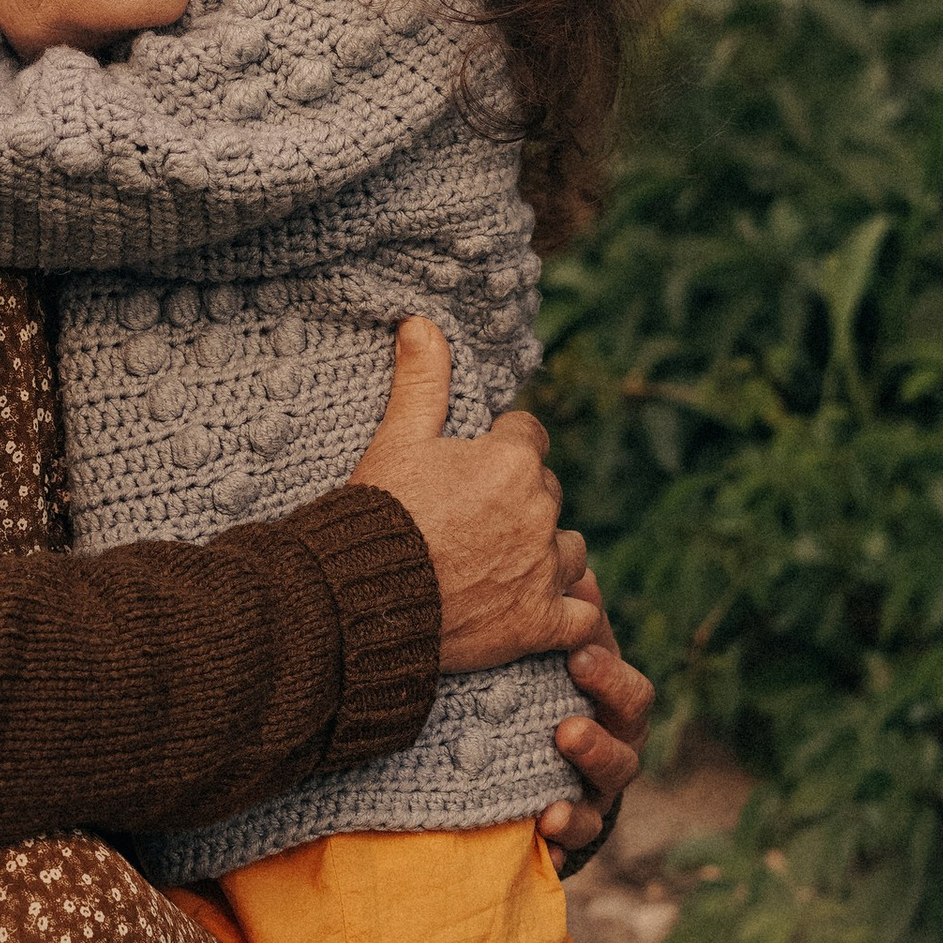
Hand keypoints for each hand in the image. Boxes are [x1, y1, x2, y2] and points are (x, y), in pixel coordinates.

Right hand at [349, 321, 603, 676]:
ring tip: (503, 563)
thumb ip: (421, 381)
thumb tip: (421, 322)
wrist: (361, 598)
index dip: (500, 448)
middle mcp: (539, 510)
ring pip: (569, 549)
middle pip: (548, 492)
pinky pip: (581, 616)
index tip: (472, 467)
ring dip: (546, 553)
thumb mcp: (396, 439)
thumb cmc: (379, 513)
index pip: (529, 437)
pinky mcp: (540, 620)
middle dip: (521, 500)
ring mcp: (543, 568)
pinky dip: (572, 613)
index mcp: (512, 459)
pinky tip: (551, 610)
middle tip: (473, 519)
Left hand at [535, 589, 654, 866]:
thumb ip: (570, 621)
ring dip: (582, 791)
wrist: (530, 752)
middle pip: (627, 746)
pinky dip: (560, 844)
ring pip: (604, 797)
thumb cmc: (550, 684)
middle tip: (565, 727)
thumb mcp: (558, 652)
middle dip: (598, 739)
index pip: (630, 693)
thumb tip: (579, 569)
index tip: (577, 656)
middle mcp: (615, 750)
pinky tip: (541, 837)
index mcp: (615, 706)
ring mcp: (595, 793)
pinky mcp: (570, 831)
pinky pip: (572, 843)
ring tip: (553, 794)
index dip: (609, 677)